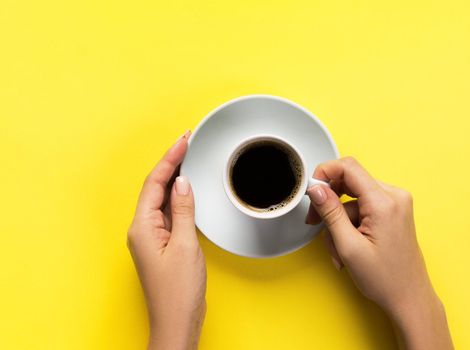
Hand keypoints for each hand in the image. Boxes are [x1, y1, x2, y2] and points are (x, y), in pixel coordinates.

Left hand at [127, 131, 205, 349]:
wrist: (177, 321)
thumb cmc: (178, 291)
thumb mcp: (185, 246)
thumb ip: (183, 211)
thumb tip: (182, 184)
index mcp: (142, 227)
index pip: (154, 184)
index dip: (169, 160)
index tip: (183, 141)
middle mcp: (143, 229)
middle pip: (155, 187)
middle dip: (171, 163)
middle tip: (187, 142)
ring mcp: (152, 237)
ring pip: (162, 199)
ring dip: (175, 178)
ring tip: (188, 157)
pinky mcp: (163, 243)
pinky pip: (169, 212)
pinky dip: (179, 197)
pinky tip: (188, 189)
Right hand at [305, 157, 452, 349]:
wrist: (409, 298)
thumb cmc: (386, 279)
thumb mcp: (348, 247)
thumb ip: (330, 213)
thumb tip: (316, 188)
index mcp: (384, 203)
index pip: (349, 168)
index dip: (325, 173)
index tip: (311, 190)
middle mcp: (394, 197)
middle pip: (349, 183)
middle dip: (329, 205)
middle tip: (316, 224)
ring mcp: (395, 204)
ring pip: (352, 200)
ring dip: (339, 222)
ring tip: (338, 250)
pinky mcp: (393, 212)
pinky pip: (362, 208)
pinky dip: (350, 225)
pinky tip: (348, 247)